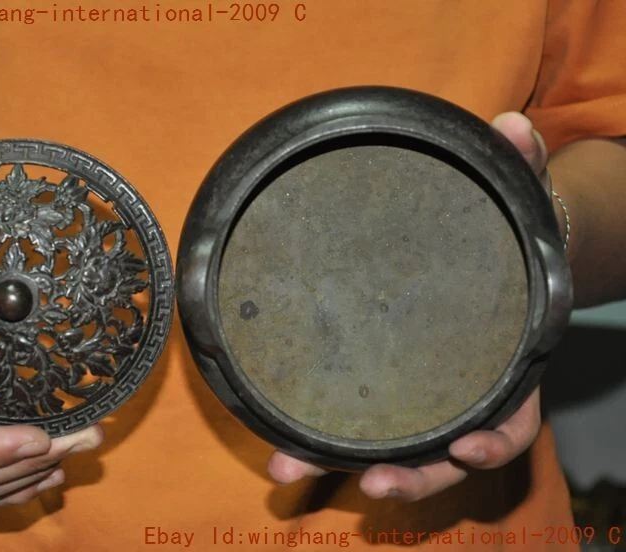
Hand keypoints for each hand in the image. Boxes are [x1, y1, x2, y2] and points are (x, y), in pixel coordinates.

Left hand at [267, 112, 548, 501]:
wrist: (464, 256)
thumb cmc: (493, 238)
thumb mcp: (509, 200)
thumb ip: (517, 168)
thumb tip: (511, 124)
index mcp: (498, 366)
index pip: (510, 416)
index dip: (495, 439)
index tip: (469, 448)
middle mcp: (455, 394)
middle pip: (441, 454)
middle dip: (409, 476)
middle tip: (372, 483)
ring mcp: (411, 398)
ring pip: (386, 452)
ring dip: (340, 467)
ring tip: (289, 470)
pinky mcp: (371, 392)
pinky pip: (348, 428)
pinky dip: (317, 445)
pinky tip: (278, 449)